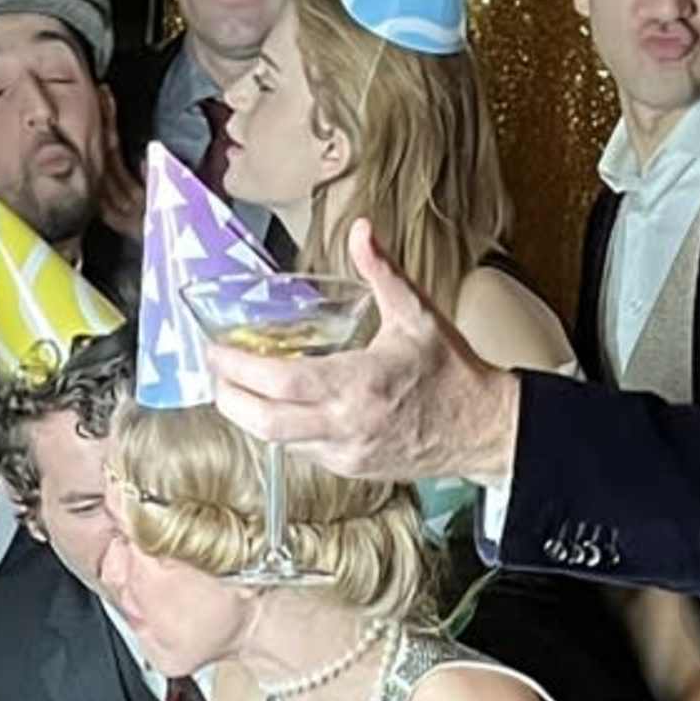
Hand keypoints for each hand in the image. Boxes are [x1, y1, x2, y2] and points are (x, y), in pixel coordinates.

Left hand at [200, 221, 516, 494]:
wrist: (484, 429)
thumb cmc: (453, 374)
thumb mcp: (417, 315)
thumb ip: (382, 272)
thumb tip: (361, 231)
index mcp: (359, 383)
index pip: (279, 382)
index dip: (238, 367)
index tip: (216, 349)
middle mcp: (346, 425)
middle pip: (263, 422)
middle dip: (228, 397)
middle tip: (215, 372)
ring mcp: (346, 452)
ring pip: (276, 442)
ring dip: (251, 415)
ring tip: (239, 386)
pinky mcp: (351, 469)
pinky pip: (300, 452)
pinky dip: (282, 429)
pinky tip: (279, 406)